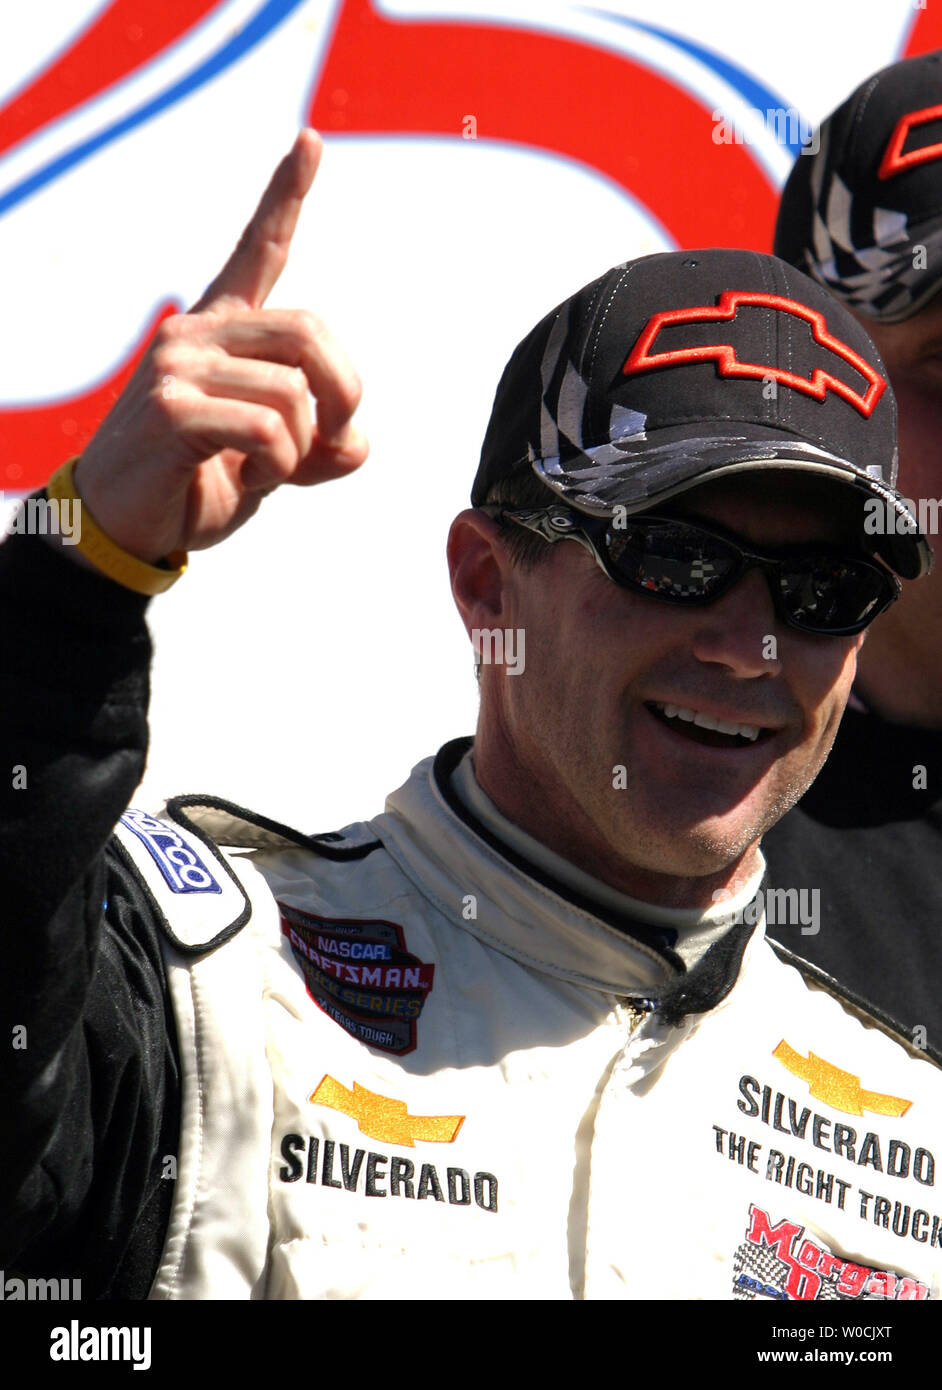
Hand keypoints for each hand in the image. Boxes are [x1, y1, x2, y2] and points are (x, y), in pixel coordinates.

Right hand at [71, 129, 366, 562]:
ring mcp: (179, 364)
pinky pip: (269, 430)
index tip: (312, 141)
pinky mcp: (172, 407)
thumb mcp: (276, 463)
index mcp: (220, 331)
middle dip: (346, 397)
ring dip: (302, 450)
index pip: (259, 250)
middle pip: (313, 333)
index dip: (287, 196)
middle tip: (334, 443)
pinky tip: (247, 479)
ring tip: (265, 471)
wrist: (125, 528)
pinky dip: (279, 468)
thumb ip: (323, 444)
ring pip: (295, 392)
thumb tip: (357, 441)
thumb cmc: (197, 485)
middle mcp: (196, 332)